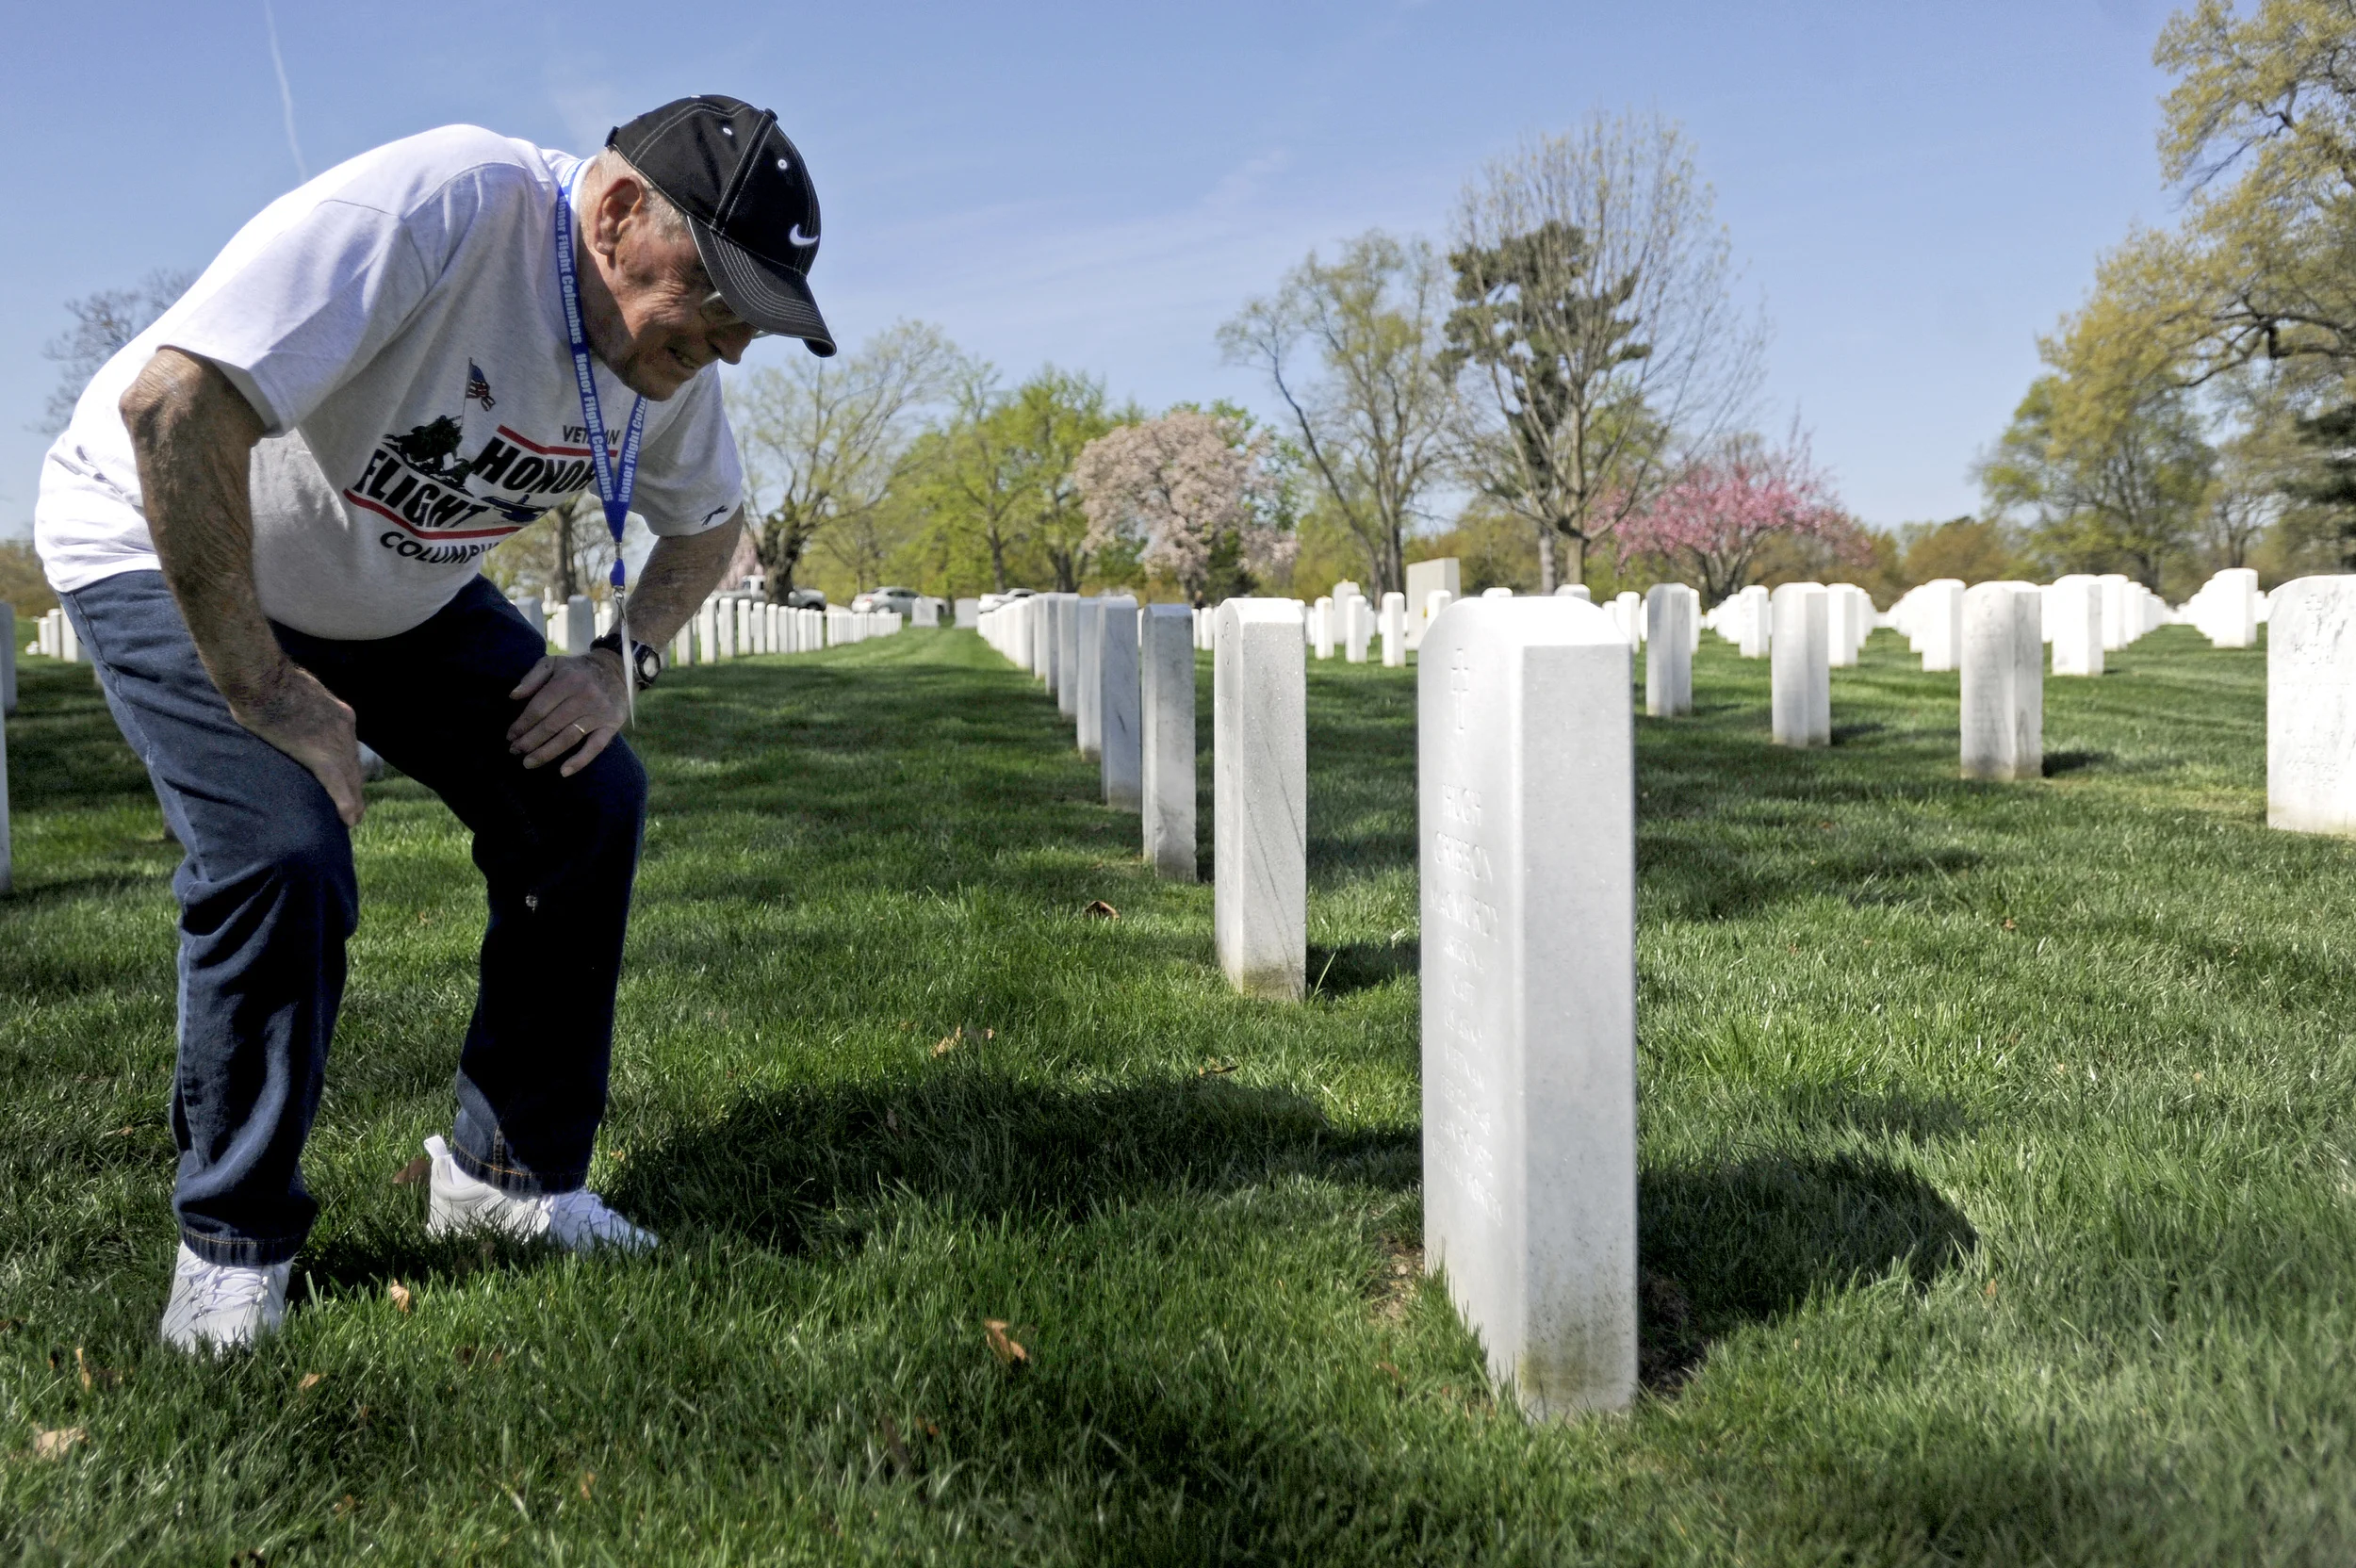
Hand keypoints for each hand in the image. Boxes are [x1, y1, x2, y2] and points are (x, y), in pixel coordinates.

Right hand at [229, 662, 366, 827]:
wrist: (264, 681)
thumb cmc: (268, 679)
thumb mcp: (296, 689)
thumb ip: (303, 704)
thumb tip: (288, 708)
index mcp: (340, 713)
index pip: (348, 745)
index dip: (349, 764)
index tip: (350, 778)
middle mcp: (344, 730)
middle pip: (354, 764)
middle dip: (355, 786)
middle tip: (356, 807)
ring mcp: (335, 744)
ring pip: (350, 778)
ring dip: (354, 800)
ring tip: (354, 819)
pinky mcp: (320, 756)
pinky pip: (337, 785)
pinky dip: (345, 803)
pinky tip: (350, 820)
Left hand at [507, 650, 628, 775]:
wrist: (615, 670)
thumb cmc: (578, 670)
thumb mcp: (553, 663)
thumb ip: (532, 677)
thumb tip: (513, 696)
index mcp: (567, 680)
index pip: (539, 708)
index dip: (522, 724)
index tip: (510, 736)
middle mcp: (584, 697)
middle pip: (551, 725)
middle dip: (529, 741)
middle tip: (515, 751)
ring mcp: (599, 713)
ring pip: (568, 738)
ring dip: (546, 753)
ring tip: (528, 763)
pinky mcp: (611, 725)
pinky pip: (595, 747)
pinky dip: (580, 761)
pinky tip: (564, 772)